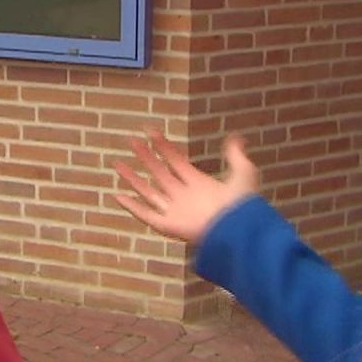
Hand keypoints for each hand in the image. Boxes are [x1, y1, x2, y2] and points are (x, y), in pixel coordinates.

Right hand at [112, 129, 260, 244]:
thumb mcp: (243, 173)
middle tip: (131, 141)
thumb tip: (236, 136)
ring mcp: (175, 210)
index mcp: (198, 183)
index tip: (150, 132)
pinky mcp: (168, 225)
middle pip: (159, 173)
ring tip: (117, 164)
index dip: (163, 146)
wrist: (237, 229)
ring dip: (133, 179)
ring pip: (149, 191)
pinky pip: (146, 215)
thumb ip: (236, 155)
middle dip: (145, 157)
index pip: (175, 160)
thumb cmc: (241, 205)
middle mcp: (184, 195)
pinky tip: (118, 196)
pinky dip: (131, 207)